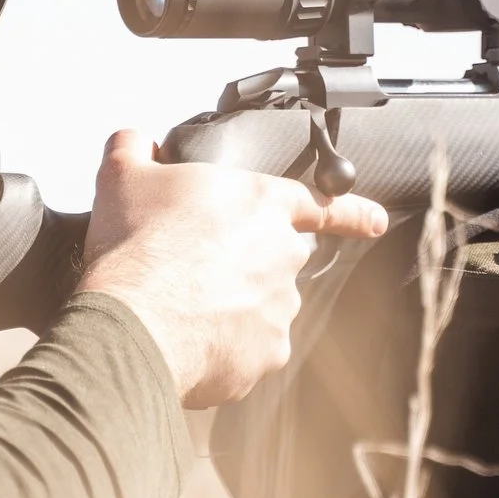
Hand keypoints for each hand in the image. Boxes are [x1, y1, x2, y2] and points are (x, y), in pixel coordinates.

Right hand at [77, 129, 387, 407]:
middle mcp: (283, 255)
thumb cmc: (136, 247)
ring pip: (263, 307)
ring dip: (232, 307)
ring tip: (181, 307)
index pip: (322, 203)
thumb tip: (134, 141)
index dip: (351, 213)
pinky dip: (223, 349)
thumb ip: (135, 147)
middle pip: (278, 257)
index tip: (375, 222)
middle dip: (246, 263)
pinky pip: (249, 352)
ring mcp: (280, 309)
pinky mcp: (266, 356)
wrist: (133, 322)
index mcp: (261, 203)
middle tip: (195, 270)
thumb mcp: (123, 175)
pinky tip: (188, 340)